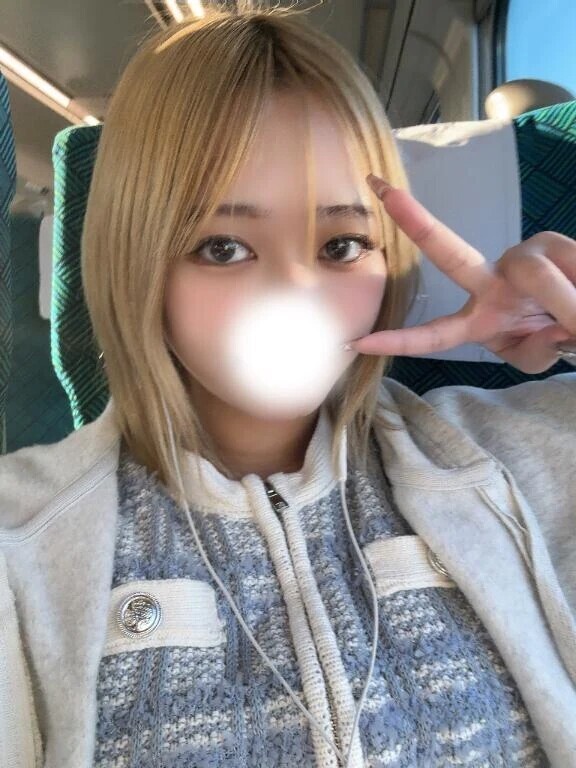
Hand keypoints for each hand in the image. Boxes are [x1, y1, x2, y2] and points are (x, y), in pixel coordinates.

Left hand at [347, 174, 575, 372]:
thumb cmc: (553, 335)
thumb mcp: (535, 356)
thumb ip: (535, 353)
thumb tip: (554, 328)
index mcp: (478, 318)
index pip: (434, 333)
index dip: (400, 341)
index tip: (358, 343)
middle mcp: (490, 281)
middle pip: (450, 254)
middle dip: (415, 223)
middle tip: (382, 189)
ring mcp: (519, 258)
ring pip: (541, 279)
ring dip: (568, 306)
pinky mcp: (550, 242)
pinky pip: (571, 269)